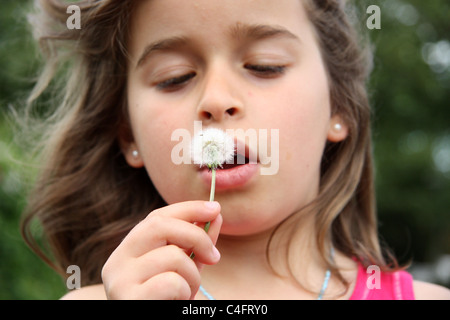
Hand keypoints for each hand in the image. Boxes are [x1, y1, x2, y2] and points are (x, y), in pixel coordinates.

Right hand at [101, 200, 221, 299]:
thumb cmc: (168, 301)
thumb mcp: (185, 268)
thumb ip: (197, 243)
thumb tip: (216, 214)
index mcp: (129, 250)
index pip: (157, 217)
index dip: (188, 209)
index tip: (216, 209)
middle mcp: (117, 261)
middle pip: (160, 226)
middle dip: (196, 236)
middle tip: (215, 257)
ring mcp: (118, 281)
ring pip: (172, 256)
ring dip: (193, 275)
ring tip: (188, 293)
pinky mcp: (128, 299)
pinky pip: (171, 282)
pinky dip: (184, 292)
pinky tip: (177, 303)